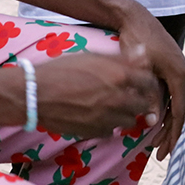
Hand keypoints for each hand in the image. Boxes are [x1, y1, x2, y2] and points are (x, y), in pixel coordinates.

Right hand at [34, 51, 161, 138]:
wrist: (36, 94)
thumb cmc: (62, 69)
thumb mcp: (93, 57)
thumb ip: (122, 58)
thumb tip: (143, 52)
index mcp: (119, 76)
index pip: (149, 82)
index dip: (147, 83)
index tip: (142, 83)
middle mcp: (118, 99)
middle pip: (143, 104)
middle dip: (138, 100)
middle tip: (128, 95)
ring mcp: (108, 118)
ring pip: (129, 120)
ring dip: (124, 113)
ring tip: (111, 105)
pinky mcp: (96, 132)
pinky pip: (112, 131)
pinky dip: (109, 125)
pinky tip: (98, 115)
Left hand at [116, 5, 184, 159]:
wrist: (135, 17)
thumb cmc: (136, 41)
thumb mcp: (140, 70)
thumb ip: (149, 95)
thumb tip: (153, 120)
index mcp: (180, 75)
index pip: (181, 111)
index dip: (175, 133)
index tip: (167, 150)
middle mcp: (184, 73)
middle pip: (182, 110)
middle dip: (173, 133)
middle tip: (161, 153)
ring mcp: (179, 70)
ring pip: (178, 103)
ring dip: (169, 123)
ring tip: (158, 142)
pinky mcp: (172, 68)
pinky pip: (173, 94)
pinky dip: (167, 109)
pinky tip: (158, 120)